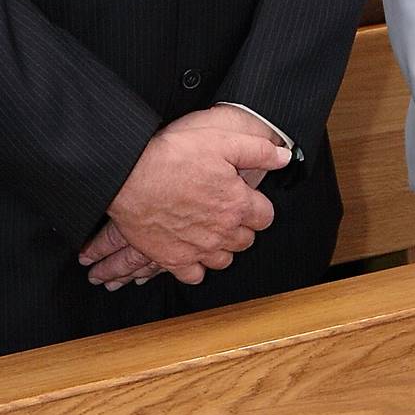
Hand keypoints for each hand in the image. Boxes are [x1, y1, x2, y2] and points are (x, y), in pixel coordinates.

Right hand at [80, 111, 286, 286]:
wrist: (129, 176)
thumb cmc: (173, 155)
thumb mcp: (221, 140)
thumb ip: (258, 150)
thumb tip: (285, 158)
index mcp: (237, 204)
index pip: (266, 217)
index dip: (257, 206)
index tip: (244, 198)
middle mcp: (222, 232)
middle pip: (246, 240)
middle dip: (241, 227)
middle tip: (225, 210)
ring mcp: (198, 249)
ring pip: (224, 260)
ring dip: (221, 247)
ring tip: (209, 229)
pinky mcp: (174, 260)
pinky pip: (195, 274)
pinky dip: (195, 265)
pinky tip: (189, 248)